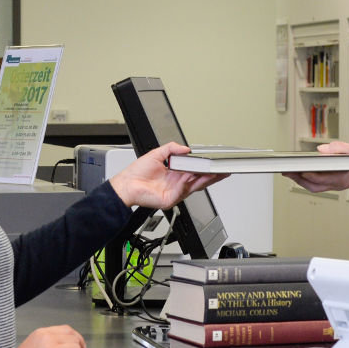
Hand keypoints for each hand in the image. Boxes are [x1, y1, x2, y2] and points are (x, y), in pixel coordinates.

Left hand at [108, 142, 225, 209]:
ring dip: (204, 180)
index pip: (195, 171)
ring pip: (194, 187)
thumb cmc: (137, 173)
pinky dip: (186, 184)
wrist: (125, 184)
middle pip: (199, 181)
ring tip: (214, 173)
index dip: (205, 168)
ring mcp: (175, 193)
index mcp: (175, 174)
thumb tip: (185, 148)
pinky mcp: (170, 199)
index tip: (214, 163)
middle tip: (223, 170)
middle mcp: (177, 184)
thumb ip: (171, 148)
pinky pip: (181, 191)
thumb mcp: (156, 154)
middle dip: (212, 176)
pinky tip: (189, 177)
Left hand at [283, 140, 348, 193]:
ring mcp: (334, 186)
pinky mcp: (332, 184)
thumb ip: (339, 148)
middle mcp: (337, 184)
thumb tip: (320, 149)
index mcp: (344, 178)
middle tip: (286, 171)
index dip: (311, 174)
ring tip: (287, 172)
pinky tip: (298, 173)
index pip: (324, 178)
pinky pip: (316, 185)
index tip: (300, 169)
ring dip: (300, 181)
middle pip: (314, 185)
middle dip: (299, 179)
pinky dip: (306, 180)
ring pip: (313, 187)